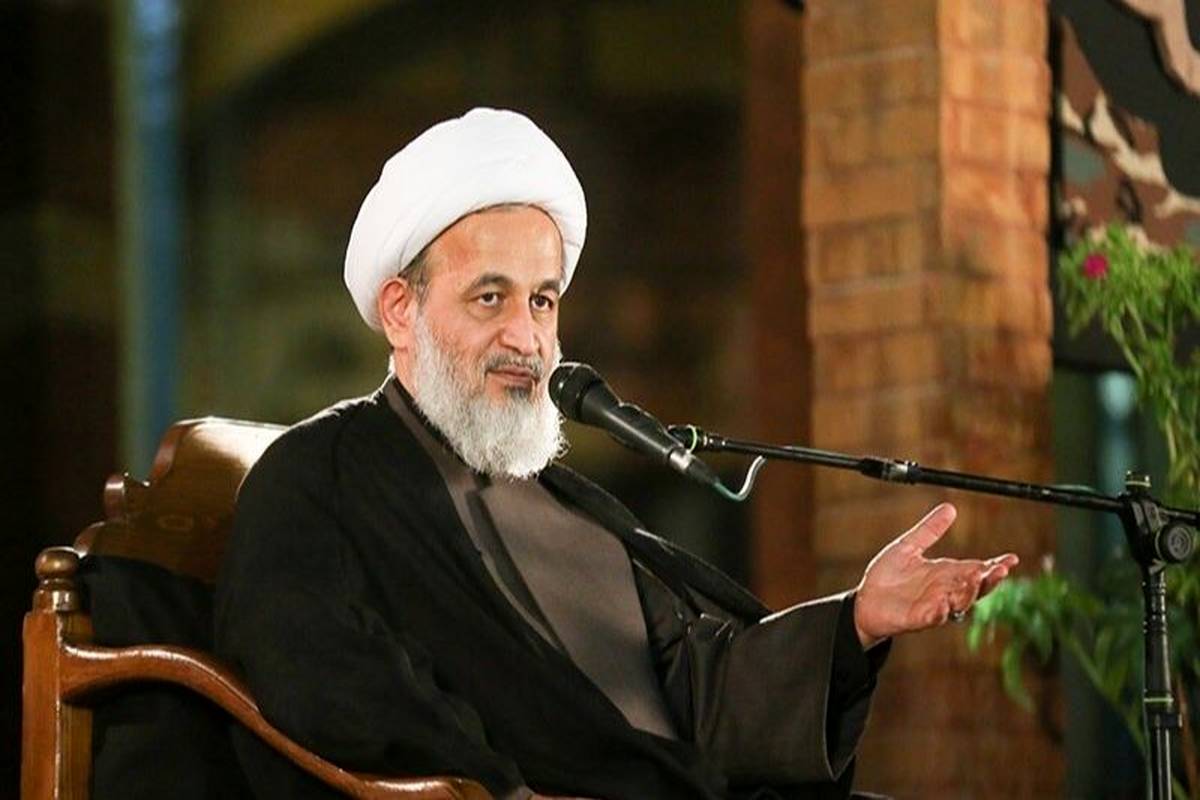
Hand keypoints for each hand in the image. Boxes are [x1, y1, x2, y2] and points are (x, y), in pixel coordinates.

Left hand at [853, 503, 1017, 647]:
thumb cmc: (889, 576)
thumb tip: (950, 507)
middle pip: (975, 588)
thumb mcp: (909, 546)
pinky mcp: (917, 619)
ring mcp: (933, 606)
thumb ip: (930, 530)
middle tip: (1001, 569)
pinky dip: (940, 611)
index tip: (1012, 558)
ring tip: (976, 578)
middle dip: (989, 579)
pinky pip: (933, 617)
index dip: (995, 566)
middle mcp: (945, 592)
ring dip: (969, 592)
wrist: (866, 600)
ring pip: (959, 603)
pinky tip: (943, 603)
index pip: (977, 570)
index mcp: (946, 574)